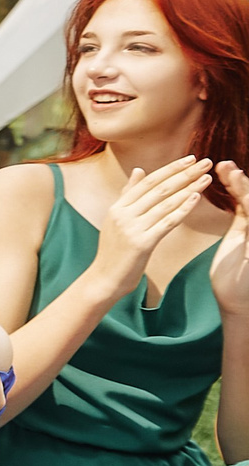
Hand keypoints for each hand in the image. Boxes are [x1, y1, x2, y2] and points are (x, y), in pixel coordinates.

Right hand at [90, 156, 210, 296]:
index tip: (190, 158)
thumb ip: (128, 195)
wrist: (104, 278)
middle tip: (206, 162)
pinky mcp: (142, 243)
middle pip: (158, 188)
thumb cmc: (114, 251)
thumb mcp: (117, 219)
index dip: (170, 169)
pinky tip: (196, 198)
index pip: (148, 181)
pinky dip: (183, 209)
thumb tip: (139, 170)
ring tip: (207, 178)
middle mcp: (123, 214)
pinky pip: (167, 222)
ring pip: (165, 203)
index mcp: (117, 207)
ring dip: (188, 188)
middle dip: (184, 173)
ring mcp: (131, 228)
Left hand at [210, 163, 248, 317]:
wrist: (238, 301)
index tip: (219, 166)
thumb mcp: (238, 237)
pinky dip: (248, 206)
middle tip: (223, 163)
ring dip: (244, 189)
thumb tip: (236, 192)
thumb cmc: (234, 271)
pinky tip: (241, 197)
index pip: (244, 197)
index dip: (234, 181)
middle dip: (239, 180)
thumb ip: (241, 215)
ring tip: (231, 173)